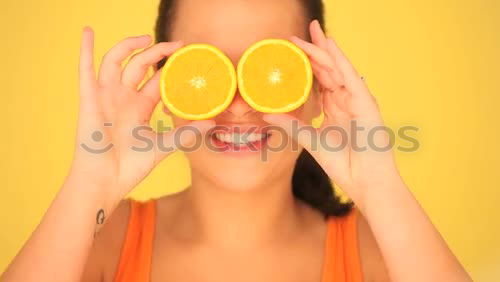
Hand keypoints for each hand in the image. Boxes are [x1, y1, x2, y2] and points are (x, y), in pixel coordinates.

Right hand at [72, 27, 214, 202]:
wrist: (107, 182)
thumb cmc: (130, 167)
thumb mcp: (162, 146)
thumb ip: (185, 133)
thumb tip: (212, 123)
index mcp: (140, 106)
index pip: (157, 78)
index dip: (170, 66)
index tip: (187, 55)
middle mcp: (123, 97)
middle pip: (139, 65)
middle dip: (157, 52)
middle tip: (177, 45)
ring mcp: (106, 97)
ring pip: (116, 61)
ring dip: (129, 46)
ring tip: (146, 37)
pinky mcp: (90, 100)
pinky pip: (86, 70)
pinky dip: (85, 50)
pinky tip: (88, 33)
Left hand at [263, 20, 400, 206]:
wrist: (365, 184)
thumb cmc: (344, 165)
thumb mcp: (310, 140)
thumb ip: (291, 125)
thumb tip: (265, 113)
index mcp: (336, 107)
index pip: (321, 78)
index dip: (309, 62)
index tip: (293, 48)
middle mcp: (347, 100)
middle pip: (330, 68)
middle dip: (317, 48)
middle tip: (305, 30)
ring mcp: (358, 101)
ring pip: (338, 69)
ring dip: (325, 50)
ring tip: (312, 32)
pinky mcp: (366, 104)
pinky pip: (351, 78)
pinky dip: (340, 61)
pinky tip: (330, 46)